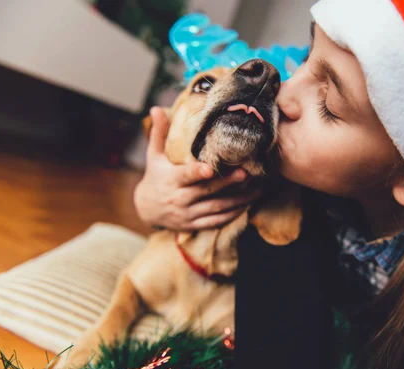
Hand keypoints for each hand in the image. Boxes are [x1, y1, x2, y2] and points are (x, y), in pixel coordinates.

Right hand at [134, 107, 261, 230]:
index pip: (185, 176)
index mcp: (171, 180)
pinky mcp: (195, 225)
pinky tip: (248, 204)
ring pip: (216, 208)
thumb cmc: (156, 176)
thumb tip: (156, 108)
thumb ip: (159, 133)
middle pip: (207, 191)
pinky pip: (217, 221)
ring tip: (257, 189)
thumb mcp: (154, 155)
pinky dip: (233, 214)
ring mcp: (188, 214)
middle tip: (246, 173)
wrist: (147, 209)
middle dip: (227, 183)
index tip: (209, 168)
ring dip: (238, 200)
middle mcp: (179, 198)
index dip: (197, 173)